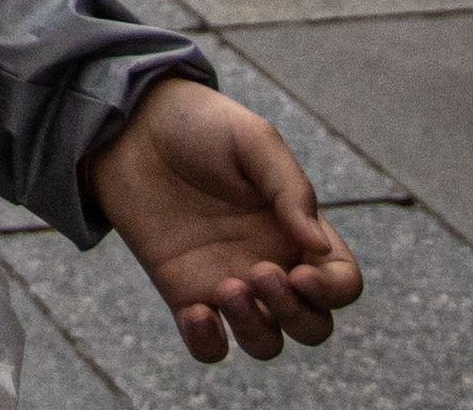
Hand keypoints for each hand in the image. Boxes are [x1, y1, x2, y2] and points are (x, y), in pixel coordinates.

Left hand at [85, 77, 361, 362]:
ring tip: (226, 288)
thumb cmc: (200, 125)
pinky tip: (196, 311)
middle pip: (312, 325)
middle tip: (260, 273)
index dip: (333, 290)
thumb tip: (317, 245)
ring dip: (256, 330)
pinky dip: (209, 344)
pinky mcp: (183, 294)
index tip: (301, 271)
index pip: (341, 281)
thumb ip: (290, 189)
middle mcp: (271, 263)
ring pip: (266, 343)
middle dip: (298, 316)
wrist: (132, 127)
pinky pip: (209, 347)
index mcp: (297, 229)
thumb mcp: (254, 141)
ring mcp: (228, 283)